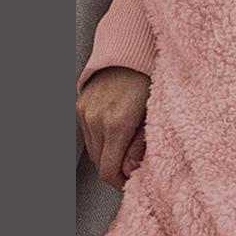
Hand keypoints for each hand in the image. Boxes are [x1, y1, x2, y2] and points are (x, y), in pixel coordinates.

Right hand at [76, 67, 150, 189]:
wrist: (133, 52)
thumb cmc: (151, 81)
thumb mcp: (154, 116)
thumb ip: (141, 145)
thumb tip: (131, 169)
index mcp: (117, 124)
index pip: (108, 170)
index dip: (120, 183)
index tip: (132, 183)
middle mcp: (96, 119)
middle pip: (99, 163)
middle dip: (116, 170)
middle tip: (134, 168)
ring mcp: (85, 112)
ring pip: (93, 150)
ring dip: (108, 155)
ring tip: (128, 150)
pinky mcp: (80, 106)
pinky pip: (88, 134)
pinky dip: (101, 141)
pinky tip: (117, 136)